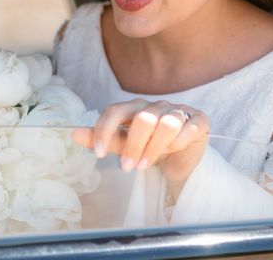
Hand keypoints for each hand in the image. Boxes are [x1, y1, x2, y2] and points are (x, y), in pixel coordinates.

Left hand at [72, 98, 208, 189]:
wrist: (181, 160)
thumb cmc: (151, 150)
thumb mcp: (126, 147)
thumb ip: (106, 139)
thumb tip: (74, 134)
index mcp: (136, 107)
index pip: (116, 110)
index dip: (105, 130)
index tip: (97, 153)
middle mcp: (157, 106)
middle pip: (142, 118)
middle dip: (132, 146)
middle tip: (127, 167)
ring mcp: (179, 111)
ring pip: (165, 123)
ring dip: (153, 148)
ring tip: (145, 165)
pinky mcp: (199, 121)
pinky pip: (188, 128)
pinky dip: (178, 142)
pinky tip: (174, 151)